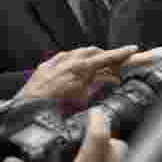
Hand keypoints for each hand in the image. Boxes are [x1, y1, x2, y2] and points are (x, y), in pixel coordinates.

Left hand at [19, 46, 138, 113]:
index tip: (132, 49)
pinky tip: (72, 66)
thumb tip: (111, 80)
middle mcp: (69, 60)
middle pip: (93, 51)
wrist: (28, 111)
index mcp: (82, 68)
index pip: (107, 56)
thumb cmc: (56, 109)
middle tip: (114, 63)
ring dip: (89, 57)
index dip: (122, 53)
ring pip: (78, 52)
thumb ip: (98, 85)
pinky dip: (72, 59)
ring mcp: (55, 62)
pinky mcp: (45, 66)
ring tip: (94, 66)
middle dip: (105, 55)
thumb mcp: (85, 99)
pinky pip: (62, 57)